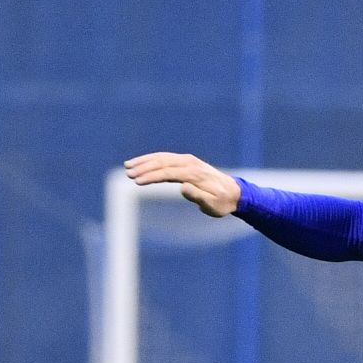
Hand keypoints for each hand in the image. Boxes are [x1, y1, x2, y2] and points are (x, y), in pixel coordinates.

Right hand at [123, 152, 241, 216]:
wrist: (234, 192)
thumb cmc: (222, 202)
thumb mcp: (212, 205)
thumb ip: (198, 196)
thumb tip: (183, 187)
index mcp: (195, 173)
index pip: (168, 172)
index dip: (151, 176)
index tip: (137, 182)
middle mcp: (190, 163)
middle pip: (162, 162)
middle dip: (144, 167)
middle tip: (128, 174)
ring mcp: (188, 160)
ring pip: (161, 157)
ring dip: (144, 161)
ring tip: (128, 167)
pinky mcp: (186, 161)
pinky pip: (165, 158)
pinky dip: (151, 159)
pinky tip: (140, 163)